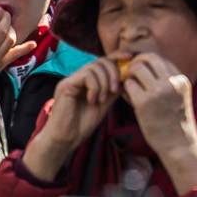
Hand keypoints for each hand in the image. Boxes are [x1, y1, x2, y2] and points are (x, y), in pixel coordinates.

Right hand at [23, 57, 124, 182]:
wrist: (65, 139)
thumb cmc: (82, 125)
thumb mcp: (104, 104)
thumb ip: (114, 90)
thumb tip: (128, 77)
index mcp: (87, 80)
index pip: (104, 61)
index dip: (118, 57)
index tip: (131, 58)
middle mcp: (78, 77)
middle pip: (102, 61)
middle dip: (114, 72)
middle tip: (115, 90)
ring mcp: (71, 80)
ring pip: (95, 67)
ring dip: (105, 82)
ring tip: (102, 99)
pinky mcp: (66, 85)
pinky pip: (87, 76)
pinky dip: (95, 87)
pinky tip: (93, 100)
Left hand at [123, 52, 196, 194]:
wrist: (179, 143)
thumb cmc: (175, 121)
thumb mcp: (178, 95)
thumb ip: (165, 81)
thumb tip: (142, 66)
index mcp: (180, 78)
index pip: (159, 58)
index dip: (145, 61)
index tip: (138, 70)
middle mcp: (171, 81)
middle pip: (147, 58)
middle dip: (135, 63)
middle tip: (129, 75)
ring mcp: (158, 91)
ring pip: (136, 69)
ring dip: (128, 76)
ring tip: (129, 87)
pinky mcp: (144, 102)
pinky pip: (128, 85)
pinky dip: (125, 89)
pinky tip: (128, 97)